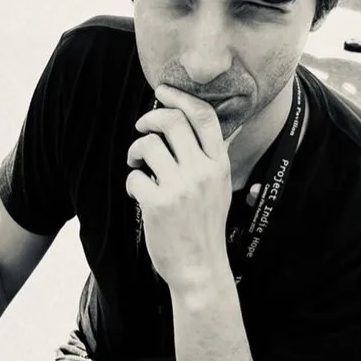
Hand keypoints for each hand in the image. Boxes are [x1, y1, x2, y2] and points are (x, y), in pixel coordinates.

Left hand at [126, 85, 237, 291]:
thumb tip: (227, 127)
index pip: (204, 116)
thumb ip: (215, 158)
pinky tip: (140, 194)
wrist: (199, 269)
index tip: (163, 92)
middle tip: (141, 128)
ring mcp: (180, 187)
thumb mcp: (220, 188)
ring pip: (148, 145)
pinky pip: (135, 176)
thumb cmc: (205, 228)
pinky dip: (133, 182)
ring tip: (138, 164)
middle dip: (149, 119)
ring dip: (136, 151)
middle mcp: (202, 171)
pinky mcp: (158, 203)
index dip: (180, 98)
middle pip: (172, 121)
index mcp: (218, 164)